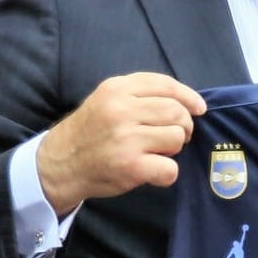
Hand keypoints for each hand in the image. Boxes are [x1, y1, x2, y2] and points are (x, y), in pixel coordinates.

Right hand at [37, 73, 206, 215]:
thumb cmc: (90, 132)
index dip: (189, 97)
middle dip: (184, 125)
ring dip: (174, 147)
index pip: (165, 84)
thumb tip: (188, 102)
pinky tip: (153, 171)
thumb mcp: (106, 100)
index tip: (199, 108)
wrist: (58, 165)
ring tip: (157, 151)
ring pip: (177, 137)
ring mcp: (125, 139)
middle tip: (176, 136)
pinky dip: (167, 173)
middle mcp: (121, 110)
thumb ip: (140, 94)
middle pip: (176, 112)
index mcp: (116, 89)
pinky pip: (170, 168)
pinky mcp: (130, 166)